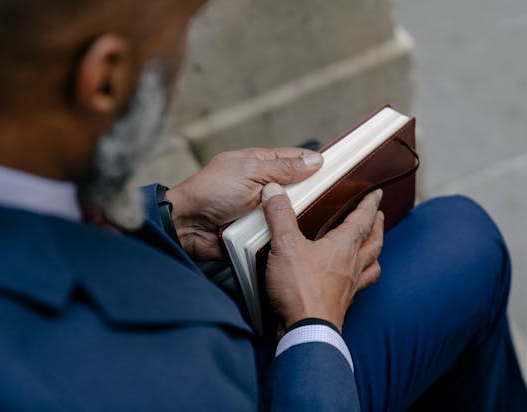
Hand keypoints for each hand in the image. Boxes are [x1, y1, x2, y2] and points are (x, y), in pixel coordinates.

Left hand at [166, 148, 322, 260]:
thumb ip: (283, 168)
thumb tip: (315, 160)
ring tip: (326, 219)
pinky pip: (279, 231)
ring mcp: (260, 210)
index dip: (315, 162)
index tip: (339, 168)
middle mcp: (261, 186)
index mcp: (258, 164)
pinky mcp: (257, 232)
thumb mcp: (251, 173)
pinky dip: (287, 233)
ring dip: (300, 216)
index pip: (294, 159)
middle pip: (296, 188)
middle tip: (336, 198)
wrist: (186, 228)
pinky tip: (304, 236)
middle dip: (312, 193)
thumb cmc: (210, 193)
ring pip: (290, 212)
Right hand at [261, 183, 383, 333]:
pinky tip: (352, 280)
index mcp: (344, 246)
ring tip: (373, 248)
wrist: (307, 331)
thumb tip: (274, 191)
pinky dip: (361, 278)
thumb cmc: (301, 289)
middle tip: (380, 217)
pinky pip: (360, 286)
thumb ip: (280, 216)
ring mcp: (350, 286)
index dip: (370, 204)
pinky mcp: (342, 303)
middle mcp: (353, 265)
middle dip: (378, 227)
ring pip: (372, 265)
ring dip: (375, 253)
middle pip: (374, 242)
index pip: (363, 219)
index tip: (377, 194)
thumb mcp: (285, 246)